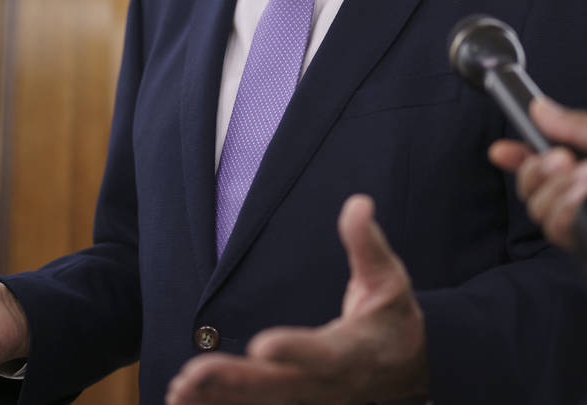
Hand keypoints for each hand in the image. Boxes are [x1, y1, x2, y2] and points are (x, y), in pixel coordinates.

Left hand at [165, 195, 428, 404]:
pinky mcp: (293, 403)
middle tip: (192, 374)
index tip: (262, 345)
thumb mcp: (388, 278)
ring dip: (218, 399)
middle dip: (234, 382)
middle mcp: (326, 383)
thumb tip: (358, 202)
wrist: (408, 367)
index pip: (323, 354)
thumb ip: (367, 244)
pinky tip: (181, 401)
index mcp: (352, 351)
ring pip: (260, 404)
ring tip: (178, 390)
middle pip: (278, 387)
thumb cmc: (392, 316)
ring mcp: (308, 399)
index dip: (295, 351)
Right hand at [489, 96, 586, 247]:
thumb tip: (539, 108)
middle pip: (530, 184)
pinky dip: (568, 214)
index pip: (537, 153)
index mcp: (585, 151)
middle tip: (565, 160)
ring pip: (539, 209)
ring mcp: (585, 212)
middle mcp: (580, 184)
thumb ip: (576, 126)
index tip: (501, 150)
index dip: (515, 154)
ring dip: (560, 192)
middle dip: (540, 171)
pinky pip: (558, 232)